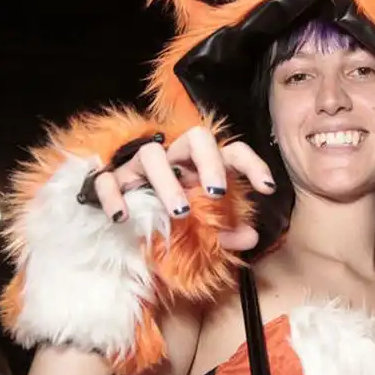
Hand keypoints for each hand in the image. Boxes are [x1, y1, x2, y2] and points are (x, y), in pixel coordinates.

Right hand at [93, 126, 274, 250]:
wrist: (120, 222)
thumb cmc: (167, 219)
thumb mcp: (201, 230)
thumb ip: (227, 233)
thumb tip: (252, 237)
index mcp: (201, 167)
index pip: (232, 152)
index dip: (252, 165)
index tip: (267, 189)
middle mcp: (174, 159)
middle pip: (196, 137)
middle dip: (209, 162)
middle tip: (216, 193)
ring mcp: (140, 167)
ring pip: (152, 153)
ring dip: (167, 182)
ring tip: (179, 212)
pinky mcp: (111, 180)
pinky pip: (107, 179)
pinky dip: (114, 195)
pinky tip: (123, 218)